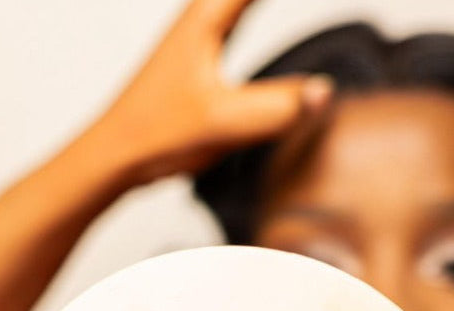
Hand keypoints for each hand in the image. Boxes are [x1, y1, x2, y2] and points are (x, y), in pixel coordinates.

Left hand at [94, 0, 331, 183]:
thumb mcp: (223, 122)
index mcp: (206, 16)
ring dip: (255, 3)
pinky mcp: (200, 55)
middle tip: (325, 3)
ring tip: (306, 6)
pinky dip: (252, 8)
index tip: (336, 0)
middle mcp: (201, 14)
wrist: (117, 153)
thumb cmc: (156, 132)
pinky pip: (237, 14)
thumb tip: (324, 91)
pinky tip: (255, 13)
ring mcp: (199, 33)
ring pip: (235, 2)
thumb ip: (276, 108)